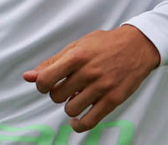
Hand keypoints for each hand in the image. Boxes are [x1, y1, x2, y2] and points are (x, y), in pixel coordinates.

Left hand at [23, 25, 159, 132]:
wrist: (138, 46)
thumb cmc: (106, 44)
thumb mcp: (78, 45)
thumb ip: (53, 62)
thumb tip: (29, 76)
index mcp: (77, 56)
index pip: (46, 79)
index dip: (41, 85)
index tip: (47, 84)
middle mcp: (88, 72)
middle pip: (56, 96)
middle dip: (57, 94)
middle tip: (67, 88)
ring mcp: (101, 87)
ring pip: (71, 109)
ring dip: (70, 106)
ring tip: (76, 97)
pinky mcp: (113, 99)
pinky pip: (89, 121)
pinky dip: (79, 124)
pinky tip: (78, 119)